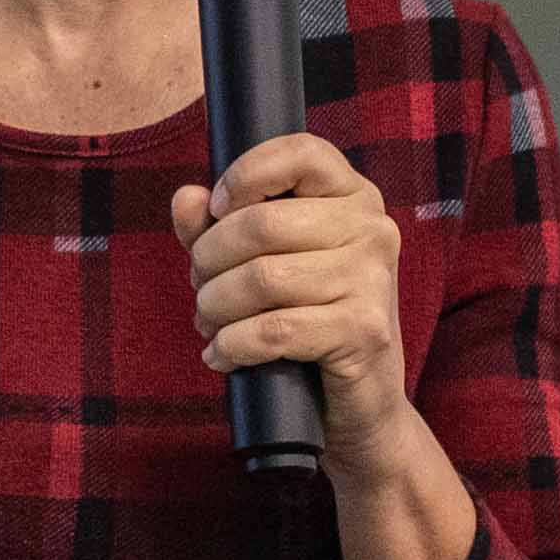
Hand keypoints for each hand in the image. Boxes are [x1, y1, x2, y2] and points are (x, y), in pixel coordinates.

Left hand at [177, 134, 414, 449]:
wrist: (360, 406)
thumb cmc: (309, 323)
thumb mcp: (265, 265)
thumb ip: (222, 226)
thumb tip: (186, 199)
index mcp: (354, 197)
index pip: (300, 152)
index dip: (245, 176)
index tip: (216, 209)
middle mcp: (373, 229)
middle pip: (262, 224)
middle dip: (210, 259)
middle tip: (201, 287)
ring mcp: (373, 280)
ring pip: (262, 278)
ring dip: (216, 305)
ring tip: (209, 321)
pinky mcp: (364, 330)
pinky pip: (274, 329)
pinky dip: (233, 345)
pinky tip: (220, 355)